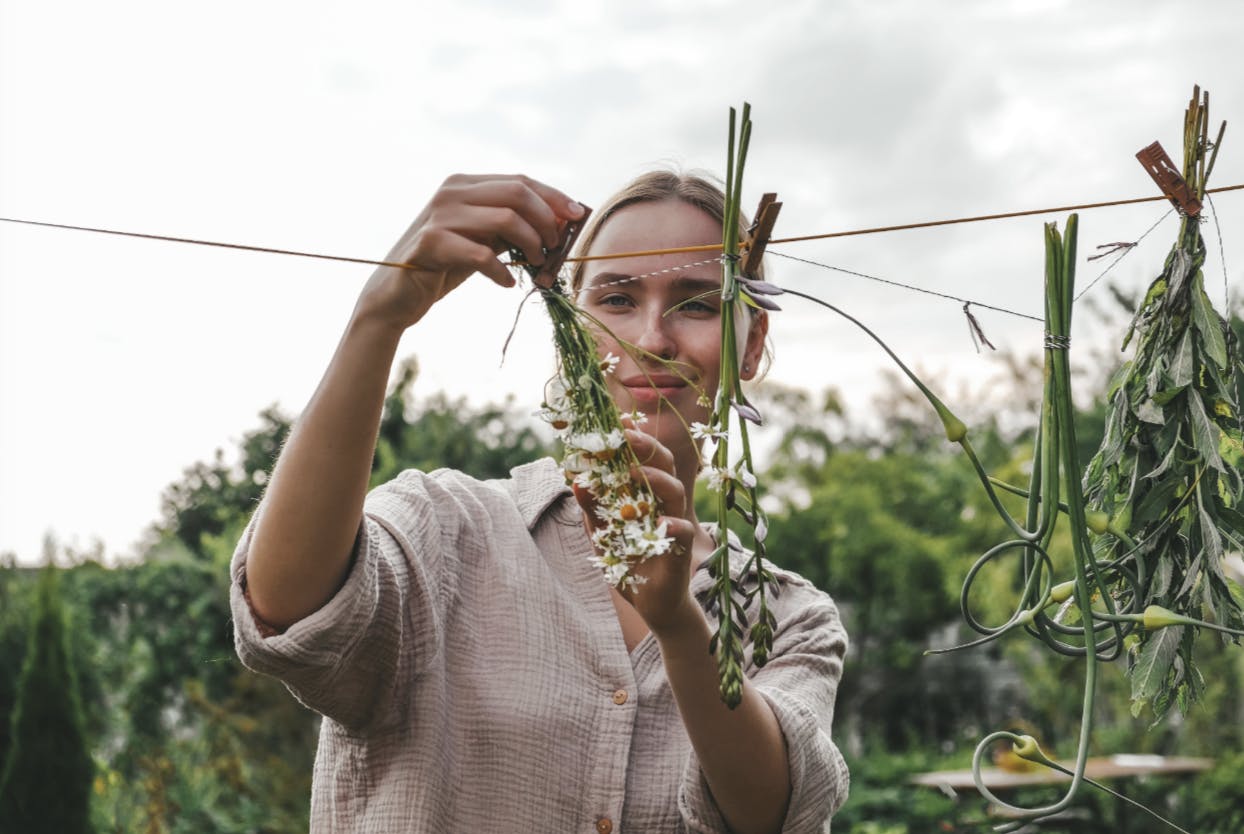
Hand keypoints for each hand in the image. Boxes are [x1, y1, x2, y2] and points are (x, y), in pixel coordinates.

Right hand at [354, 174, 583, 333]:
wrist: (395, 295)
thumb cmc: (443, 266)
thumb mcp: (481, 240)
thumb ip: (510, 227)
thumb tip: (558, 225)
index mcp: (464, 184)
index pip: (520, 180)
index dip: (554, 197)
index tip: (578, 216)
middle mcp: (451, 192)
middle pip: (517, 194)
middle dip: (547, 221)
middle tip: (555, 247)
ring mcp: (439, 215)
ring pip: (506, 220)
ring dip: (531, 245)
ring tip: (535, 265)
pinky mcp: (431, 243)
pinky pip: (482, 255)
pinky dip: (502, 272)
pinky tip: (507, 283)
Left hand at [573, 421, 701, 634]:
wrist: (651, 604)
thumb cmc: (628, 563)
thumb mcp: (602, 534)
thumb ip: (592, 508)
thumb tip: (575, 480)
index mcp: (644, 493)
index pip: (643, 457)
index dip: (632, 438)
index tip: (614, 421)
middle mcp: (662, 502)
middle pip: (664, 463)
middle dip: (646, 446)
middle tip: (625, 436)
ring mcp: (675, 523)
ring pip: (675, 491)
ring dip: (656, 479)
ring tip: (635, 473)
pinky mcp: (681, 549)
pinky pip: (683, 530)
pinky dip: (674, 524)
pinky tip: (660, 522)